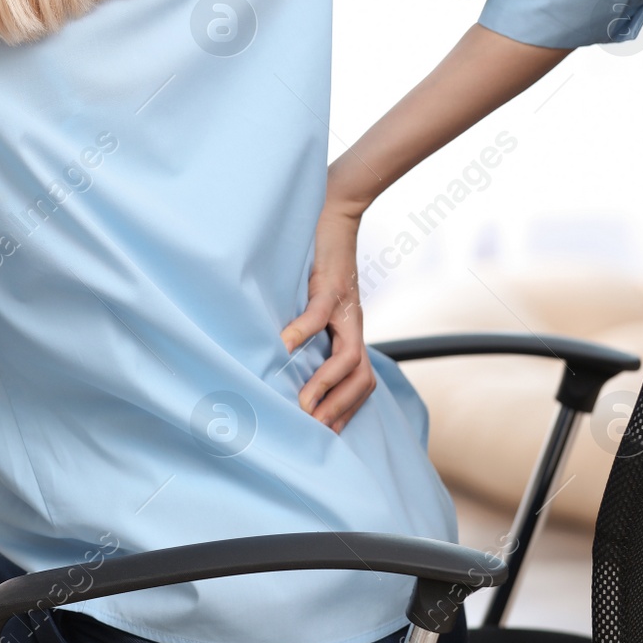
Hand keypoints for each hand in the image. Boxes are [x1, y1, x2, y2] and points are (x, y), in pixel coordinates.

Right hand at [279, 200, 375, 432]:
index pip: (362, 380)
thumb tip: (279, 353)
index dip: (348, 409)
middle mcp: (352, 323)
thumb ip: (306, 324)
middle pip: (363, 379)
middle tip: (316, 433)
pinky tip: (282, 348)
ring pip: (349, 358)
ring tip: (303, 404)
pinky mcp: (329, 283)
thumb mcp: (315, 297)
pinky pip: (318, 315)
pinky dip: (302, 333)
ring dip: (327, 385)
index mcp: (349, 330)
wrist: (337, 207)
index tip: (327, 435)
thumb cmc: (318, 254)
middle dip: (340, 410)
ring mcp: (343, 306)